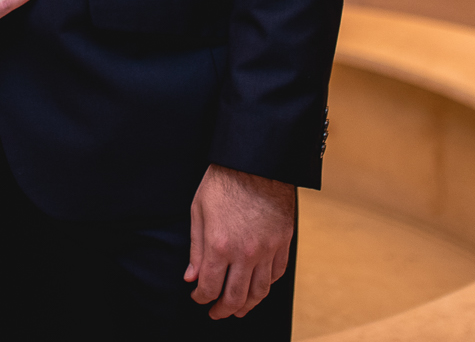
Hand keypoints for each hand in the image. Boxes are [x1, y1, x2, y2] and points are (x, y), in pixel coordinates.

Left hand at [185, 164, 294, 318]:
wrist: (256, 160)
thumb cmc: (223, 182)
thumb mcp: (198, 211)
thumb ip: (196, 249)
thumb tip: (191, 278)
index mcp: (220, 245)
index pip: (210, 287)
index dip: (201, 298)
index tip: (197, 297)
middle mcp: (246, 253)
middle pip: (235, 297)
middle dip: (223, 310)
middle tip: (217, 313)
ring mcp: (268, 249)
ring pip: (260, 291)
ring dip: (248, 305)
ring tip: (239, 309)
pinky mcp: (283, 241)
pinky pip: (277, 273)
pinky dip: (267, 285)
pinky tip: (258, 286)